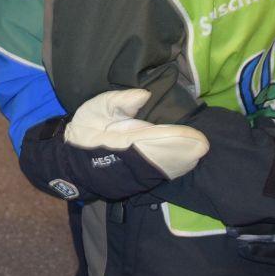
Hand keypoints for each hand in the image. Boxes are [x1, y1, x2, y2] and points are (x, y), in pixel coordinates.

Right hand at [18, 89, 209, 201]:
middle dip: (189, 151)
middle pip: (174, 161)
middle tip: (201, 141)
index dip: (182, 141)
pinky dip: (178, 164)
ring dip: (186, 159)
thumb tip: (144, 96)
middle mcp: (139, 159)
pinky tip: (185, 155)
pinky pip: (166, 173)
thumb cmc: (87, 129)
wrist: (72, 159)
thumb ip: (121, 100)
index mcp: (129, 141)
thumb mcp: (98, 107)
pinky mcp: (141, 179)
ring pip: (172, 169)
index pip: (162, 143)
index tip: (199, 139)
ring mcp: (140, 173)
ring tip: (196, 147)